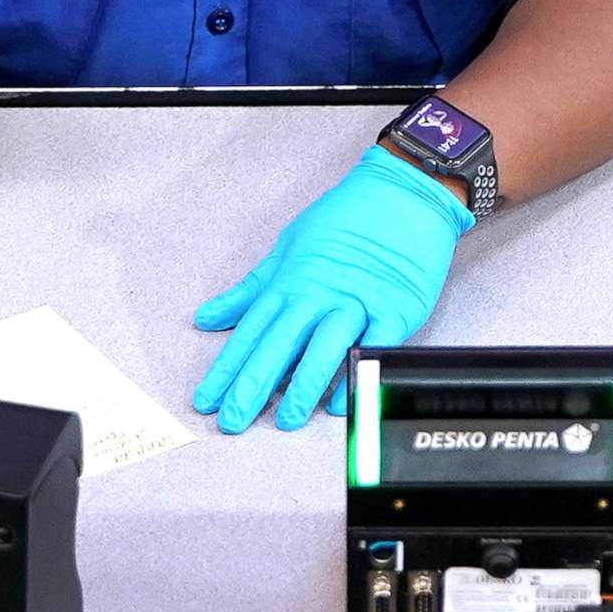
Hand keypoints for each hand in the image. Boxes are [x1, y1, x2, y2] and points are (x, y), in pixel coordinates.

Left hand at [191, 146, 473, 432]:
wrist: (405, 191)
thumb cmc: (346, 216)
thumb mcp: (288, 246)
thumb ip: (250, 289)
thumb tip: (208, 317)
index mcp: (291, 280)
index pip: (251, 331)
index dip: (227, 368)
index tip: (207, 400)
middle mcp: (319, 293)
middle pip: (280, 343)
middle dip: (253, 385)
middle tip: (232, 421)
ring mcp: (358, 301)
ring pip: (324, 346)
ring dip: (303, 385)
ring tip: (284, 420)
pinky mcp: (395, 308)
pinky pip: (374, 345)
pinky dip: (357, 372)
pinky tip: (342, 400)